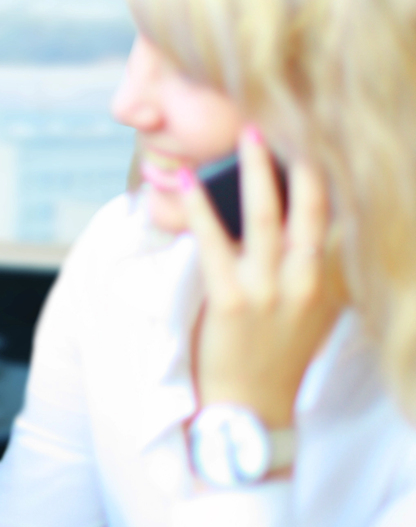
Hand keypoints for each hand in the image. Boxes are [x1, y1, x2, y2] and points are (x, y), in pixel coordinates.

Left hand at [178, 127, 347, 429]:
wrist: (252, 410)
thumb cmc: (277, 356)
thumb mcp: (315, 312)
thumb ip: (319, 270)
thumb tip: (320, 224)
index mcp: (329, 282)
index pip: (339, 217)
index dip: (335, 174)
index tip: (328, 134)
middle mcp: (307, 282)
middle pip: (312, 208)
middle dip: (303, 160)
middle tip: (292, 116)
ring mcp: (270, 291)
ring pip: (266, 218)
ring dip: (255, 172)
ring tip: (248, 134)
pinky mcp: (231, 301)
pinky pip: (214, 244)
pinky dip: (200, 209)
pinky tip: (186, 183)